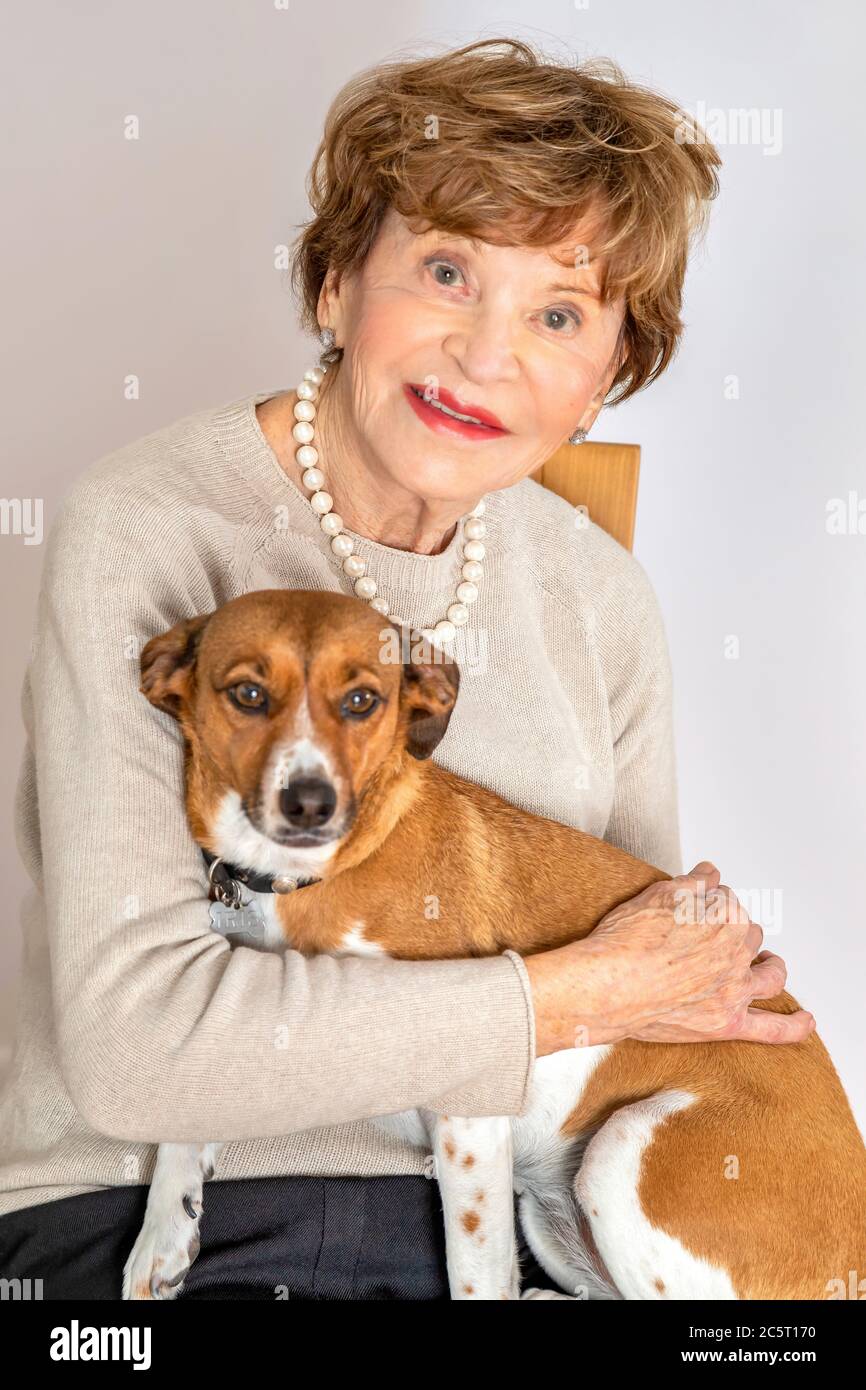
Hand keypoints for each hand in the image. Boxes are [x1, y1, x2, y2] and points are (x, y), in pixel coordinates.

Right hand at [524, 862, 815, 1052]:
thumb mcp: (656, 896)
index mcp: (723, 914)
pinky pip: (771, 1029)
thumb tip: (710, 874)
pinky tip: (805, 1022)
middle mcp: (736, 950)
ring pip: (769, 974)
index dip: (710, 906)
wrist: (606, 985)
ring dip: (771, 966)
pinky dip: (793, 1026)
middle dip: (736, 934)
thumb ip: (691, 883)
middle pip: (749, 936)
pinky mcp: (727, 1022)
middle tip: (710, 938)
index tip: (696, 910)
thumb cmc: (624, 940)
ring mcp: (734, 988)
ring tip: (766, 965)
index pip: (727, 902)